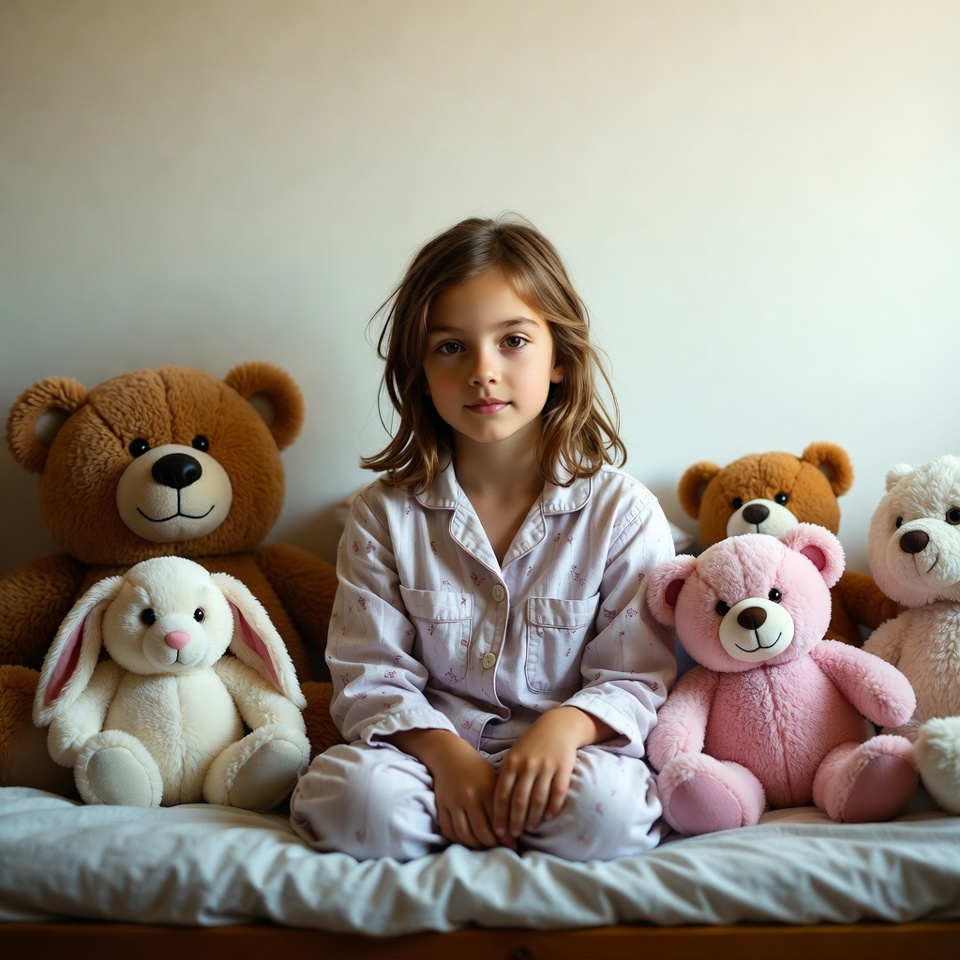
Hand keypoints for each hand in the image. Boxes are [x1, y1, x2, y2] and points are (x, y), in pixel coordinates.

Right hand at [386, 728, 505, 850]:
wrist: (450, 756)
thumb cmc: (477, 769)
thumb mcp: (494, 779)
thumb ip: (502, 801)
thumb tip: (515, 825)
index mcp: (486, 789)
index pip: (498, 820)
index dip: (506, 837)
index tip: (513, 845)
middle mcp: (469, 796)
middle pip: (482, 831)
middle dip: (493, 845)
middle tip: (500, 850)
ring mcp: (453, 801)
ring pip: (464, 834)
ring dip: (476, 846)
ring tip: (485, 848)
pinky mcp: (441, 805)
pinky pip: (449, 830)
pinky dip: (458, 840)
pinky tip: (468, 842)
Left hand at [493, 707, 612, 840]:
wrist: (558, 726)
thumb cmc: (532, 744)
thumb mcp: (514, 754)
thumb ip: (507, 775)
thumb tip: (497, 805)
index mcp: (512, 762)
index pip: (502, 793)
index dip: (499, 814)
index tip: (498, 829)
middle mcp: (528, 765)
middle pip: (519, 800)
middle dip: (515, 821)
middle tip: (513, 834)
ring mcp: (546, 767)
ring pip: (538, 799)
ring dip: (533, 818)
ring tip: (529, 828)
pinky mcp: (563, 768)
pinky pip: (557, 793)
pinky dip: (553, 807)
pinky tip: (548, 817)